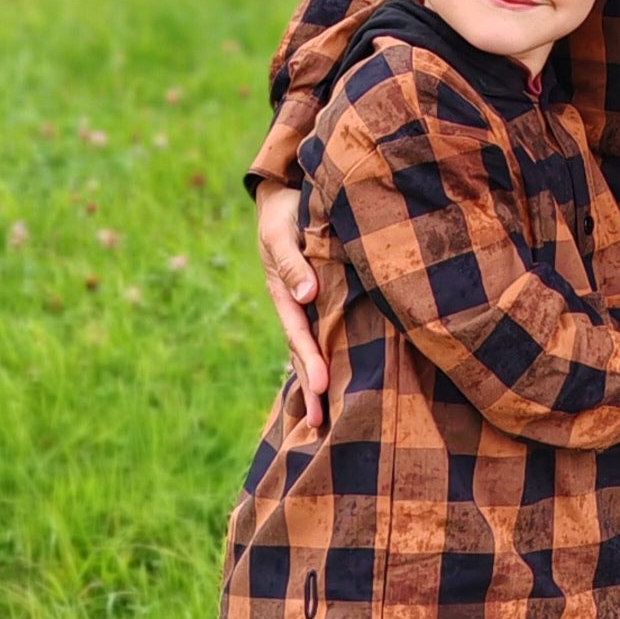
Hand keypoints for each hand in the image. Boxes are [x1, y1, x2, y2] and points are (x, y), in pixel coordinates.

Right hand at [257, 180, 326, 434]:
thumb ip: (292, 261)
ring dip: (317, 380)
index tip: (323, 385)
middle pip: (302, 351)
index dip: (310, 359)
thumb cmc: (285, 212)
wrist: (286, 196)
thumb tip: (306, 295)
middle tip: (322, 422)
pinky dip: (329, 356)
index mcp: (283, 292)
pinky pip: (325, 331)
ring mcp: (307, 304)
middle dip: (311, 386)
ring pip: (313, 347)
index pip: (298, 332)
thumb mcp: (281, 232)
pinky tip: (338, 382)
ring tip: (325, 419)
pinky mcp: (321, 298)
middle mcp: (295, 304)